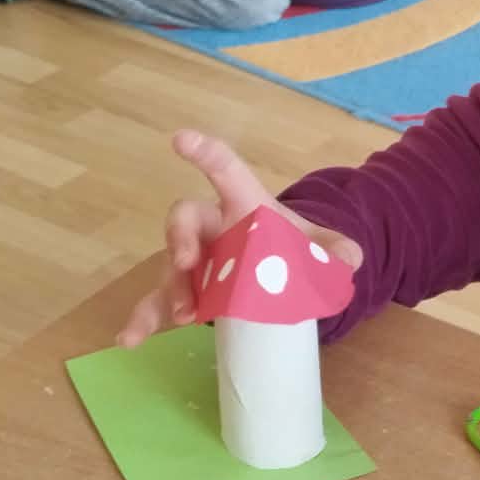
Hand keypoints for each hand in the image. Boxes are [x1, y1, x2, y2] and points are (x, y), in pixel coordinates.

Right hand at [116, 129, 362, 347]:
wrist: (283, 272)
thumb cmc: (294, 246)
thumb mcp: (322, 247)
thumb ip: (338, 250)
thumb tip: (349, 261)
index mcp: (244, 203)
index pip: (224, 171)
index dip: (205, 154)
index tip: (180, 140)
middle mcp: (212, 226)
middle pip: (185, 217)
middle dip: (181, 237)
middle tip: (189, 263)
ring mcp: (196, 260)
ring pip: (171, 265)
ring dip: (172, 287)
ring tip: (182, 316)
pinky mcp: (187, 291)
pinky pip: (158, 302)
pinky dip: (144, 319)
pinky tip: (129, 339)